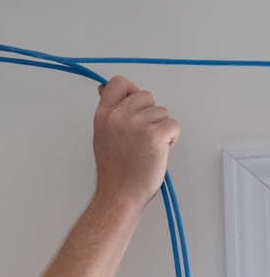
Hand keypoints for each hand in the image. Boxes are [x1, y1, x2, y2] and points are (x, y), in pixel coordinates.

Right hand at [93, 76, 179, 210]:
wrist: (120, 194)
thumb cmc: (114, 170)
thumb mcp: (103, 134)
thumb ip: (109, 111)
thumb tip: (104, 88)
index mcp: (103, 115)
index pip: (118, 83)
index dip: (130, 91)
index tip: (134, 108)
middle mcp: (118, 116)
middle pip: (146, 95)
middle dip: (149, 114)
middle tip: (139, 137)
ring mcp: (136, 124)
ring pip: (162, 111)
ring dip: (161, 128)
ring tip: (148, 147)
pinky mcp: (155, 134)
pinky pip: (173, 125)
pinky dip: (171, 138)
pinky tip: (159, 151)